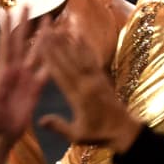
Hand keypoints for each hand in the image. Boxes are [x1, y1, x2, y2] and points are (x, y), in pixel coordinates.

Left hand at [0, 8, 47, 163]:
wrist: (1, 135)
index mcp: (3, 71)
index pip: (7, 44)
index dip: (8, 27)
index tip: (10, 9)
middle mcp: (15, 70)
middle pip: (22, 42)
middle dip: (25, 23)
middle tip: (29, 4)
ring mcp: (26, 78)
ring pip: (36, 52)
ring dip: (43, 37)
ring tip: (50, 20)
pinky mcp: (36, 89)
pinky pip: (46, 71)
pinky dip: (54, 59)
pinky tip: (62, 48)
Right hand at [34, 27, 141, 150]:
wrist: (123, 130)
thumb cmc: (98, 135)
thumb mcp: (77, 136)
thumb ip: (59, 126)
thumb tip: (40, 120)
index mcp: (78, 96)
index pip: (59, 73)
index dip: (49, 57)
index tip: (39, 44)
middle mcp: (86, 83)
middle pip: (67, 59)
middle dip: (55, 43)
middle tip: (44, 28)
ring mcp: (95, 78)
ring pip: (79, 55)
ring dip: (67, 40)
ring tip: (57, 26)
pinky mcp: (102, 76)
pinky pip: (91, 57)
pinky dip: (84, 45)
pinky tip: (78, 34)